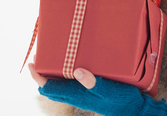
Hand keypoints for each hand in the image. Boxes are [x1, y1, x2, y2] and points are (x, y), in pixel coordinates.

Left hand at [28, 62, 166, 115]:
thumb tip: (76, 71)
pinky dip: (66, 74)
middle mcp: (76, 96)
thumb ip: (93, 82)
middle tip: (41, 56)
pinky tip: (74, 64)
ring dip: (52, 74)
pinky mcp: (90, 92)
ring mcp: (83, 95)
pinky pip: (71, 84)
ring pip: (60, 86)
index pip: (49, 88)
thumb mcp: (109, 89)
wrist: (134, 111)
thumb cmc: (122, 101)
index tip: (32, 63)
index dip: (38, 77)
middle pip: (51, 87)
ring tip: (53, 57)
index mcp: (76, 95)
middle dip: (42, 74)